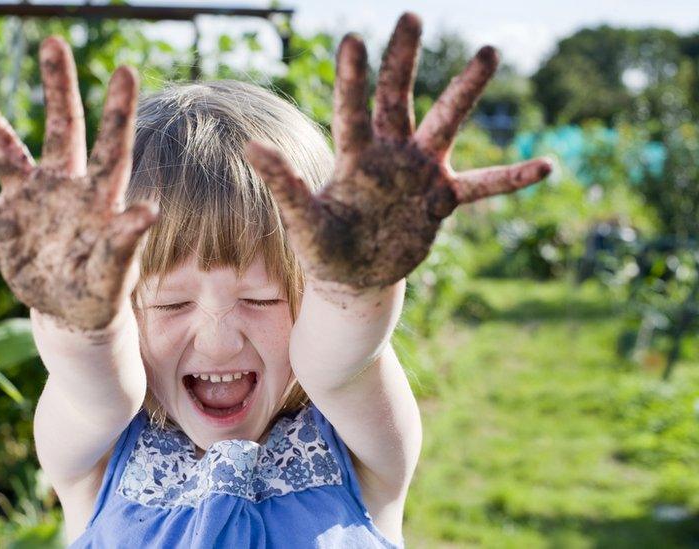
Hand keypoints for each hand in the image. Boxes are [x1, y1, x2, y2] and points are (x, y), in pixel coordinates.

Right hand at [0, 37, 157, 331]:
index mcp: (98, 196)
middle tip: (53, 42)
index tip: (125, 69)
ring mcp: (31, 200)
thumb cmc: (102, 287)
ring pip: (6, 151)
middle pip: (60, 128)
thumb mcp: (114, 270)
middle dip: (57, 87)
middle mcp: (64, 186)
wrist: (73, 310)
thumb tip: (149, 211)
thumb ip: (125, 242)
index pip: (111, 147)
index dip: (118, 112)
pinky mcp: (4, 223)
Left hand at [245, 13, 551, 292]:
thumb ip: (284, 185)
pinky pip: (482, 186)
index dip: (352, 78)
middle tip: (411, 16)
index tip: (353, 38)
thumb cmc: (323, 246)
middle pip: (397, 99)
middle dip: (403, 61)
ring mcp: (419, 173)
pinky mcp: (441, 200)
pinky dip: (511, 179)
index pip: (351, 110)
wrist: (353, 276)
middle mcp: (389, 154)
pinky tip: (547, 166)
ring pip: (445, 125)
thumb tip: (251, 147)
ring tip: (486, 52)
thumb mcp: (302, 221)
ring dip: (464, 91)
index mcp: (353, 157)